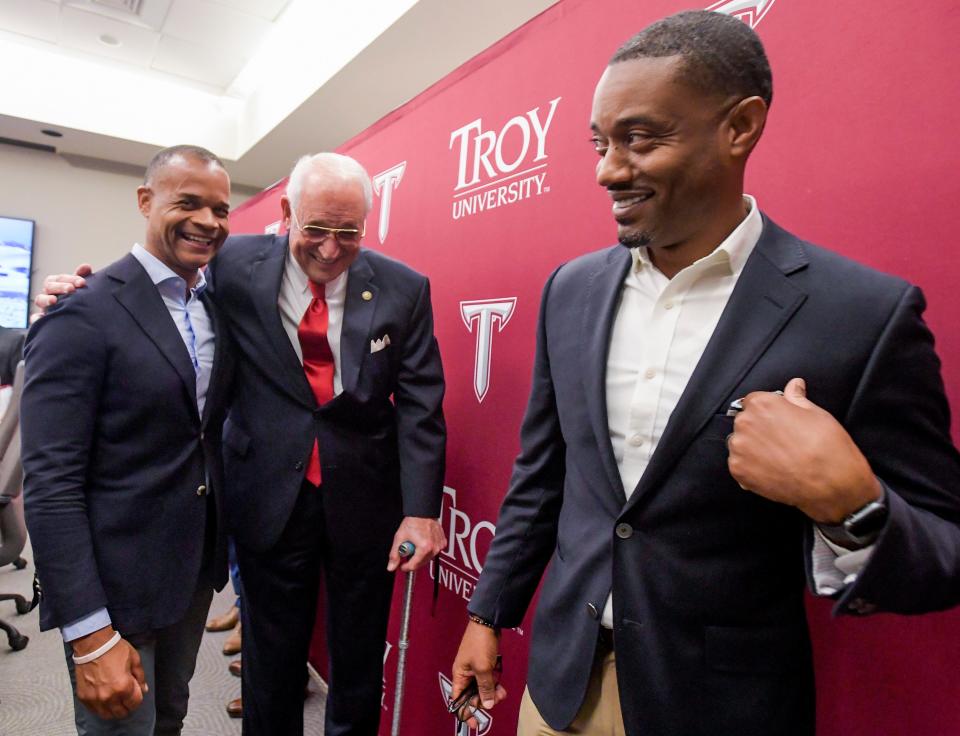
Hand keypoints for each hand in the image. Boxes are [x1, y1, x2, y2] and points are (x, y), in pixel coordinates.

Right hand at [31, 264, 92, 319]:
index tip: (82, 282)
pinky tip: (41, 317)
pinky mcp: (43, 319)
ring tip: (54, 300)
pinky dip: (36, 317)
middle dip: (60, 287)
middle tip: (71, 289)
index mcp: (57, 284)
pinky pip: (35, 318)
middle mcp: (48, 294)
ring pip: (39, 300)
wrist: (77, 319)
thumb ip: (81, 277)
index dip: (71, 279)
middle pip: (49, 287)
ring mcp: (44, 306)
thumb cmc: (77, 299)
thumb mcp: (79, 288)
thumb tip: (86, 266)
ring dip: (46, 299)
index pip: (60, 278)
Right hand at [71, 626, 146, 719]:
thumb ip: (140, 677)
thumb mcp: (134, 660)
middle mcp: (109, 696)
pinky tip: (104, 699)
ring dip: (114, 710)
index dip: (138, 698)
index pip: (135, 703)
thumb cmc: (115, 650)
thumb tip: (144, 689)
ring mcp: (95, 699)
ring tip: (116, 701)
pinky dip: (101, 707)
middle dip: (127, 706)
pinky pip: (94, 710)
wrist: (93, 645)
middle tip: (127, 698)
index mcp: (124, 687)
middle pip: (121, 713)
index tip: (136, 692)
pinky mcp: (84, 697)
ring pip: (107, 715)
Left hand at [387, 516, 445, 571]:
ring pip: (427, 559)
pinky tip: (423, 542)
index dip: (405, 567)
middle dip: (412, 560)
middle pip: (421, 564)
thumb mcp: (399, 538)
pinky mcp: (442, 543)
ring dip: (420, 555)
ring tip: (415, 543)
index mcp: (424, 548)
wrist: (423, 512)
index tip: (401, 565)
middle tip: (407, 550)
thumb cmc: (413, 521)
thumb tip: (391, 566)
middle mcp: (434, 548)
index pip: (413, 566)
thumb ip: (394, 554)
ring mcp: (439, 546)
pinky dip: (428, 550)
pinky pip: (434, 552)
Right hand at [450, 621, 506, 728]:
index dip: (465, 713)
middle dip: (484, 701)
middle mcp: (465, 675)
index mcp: (459, 676)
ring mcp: (475, 670)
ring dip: (492, 693)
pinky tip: (502, 687)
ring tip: (502, 693)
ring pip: (483, 689)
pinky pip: (489, 681)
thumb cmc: (480, 643)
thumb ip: (485, 688)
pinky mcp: (484, 665)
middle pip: (472, 696)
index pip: (458, 700)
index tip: (475, 723)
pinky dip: (495, 685)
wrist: (488, 623)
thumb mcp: (483, 668)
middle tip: (495, 700)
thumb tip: (487, 706)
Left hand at [727, 377, 881, 522]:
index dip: (767, 412)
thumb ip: (796, 398)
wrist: (831, 484)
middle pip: (745, 422)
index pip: (754, 401)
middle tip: (780, 442)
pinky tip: (771, 470)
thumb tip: (794, 385)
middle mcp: (745, 423)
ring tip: (777, 458)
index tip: (777, 422)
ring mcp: (739, 448)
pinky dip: (750, 467)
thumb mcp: (816, 413)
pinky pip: (738, 464)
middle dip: (758, 429)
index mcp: (762, 404)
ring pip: (740, 443)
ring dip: (752, 448)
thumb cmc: (827, 447)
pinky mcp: (738, 470)